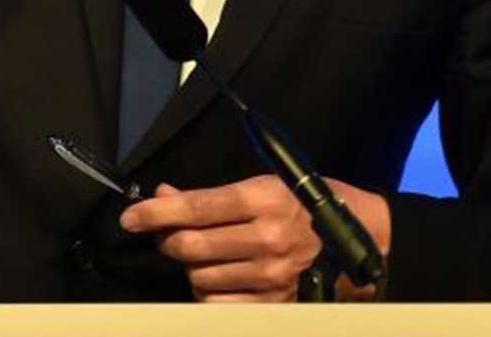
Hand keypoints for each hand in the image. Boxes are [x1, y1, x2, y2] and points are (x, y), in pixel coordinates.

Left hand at [118, 176, 389, 302]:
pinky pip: (219, 304)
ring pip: (200, 277)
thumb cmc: (304, 203)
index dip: (156, 213)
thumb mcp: (262, 185)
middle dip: (169, 240)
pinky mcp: (278, 302)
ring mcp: (274, 274)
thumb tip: (162, 195)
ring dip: (191, 267)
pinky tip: (218, 278)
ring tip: (203, 255)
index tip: (130, 218)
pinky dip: (208, 293)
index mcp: (264, 199)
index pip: (196, 207)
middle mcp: (268, 237)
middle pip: (191, 246)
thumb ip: (209, 196)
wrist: (361, 239)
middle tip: (167, 235)